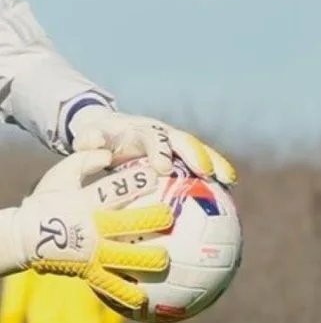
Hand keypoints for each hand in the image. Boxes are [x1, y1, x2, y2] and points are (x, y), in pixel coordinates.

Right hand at [10, 151, 173, 311]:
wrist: (25, 236)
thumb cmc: (48, 198)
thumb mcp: (62, 173)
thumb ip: (86, 160)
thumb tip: (109, 153)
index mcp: (85, 202)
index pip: (114, 189)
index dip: (137, 181)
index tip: (157, 174)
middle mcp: (91, 228)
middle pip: (126, 224)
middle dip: (150, 220)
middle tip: (169, 216)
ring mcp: (91, 253)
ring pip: (123, 257)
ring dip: (145, 259)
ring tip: (165, 259)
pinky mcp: (89, 272)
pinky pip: (109, 285)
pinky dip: (126, 293)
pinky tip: (144, 297)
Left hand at [70, 107, 236, 186]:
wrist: (112, 128)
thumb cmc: (100, 137)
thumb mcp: (90, 136)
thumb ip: (89, 140)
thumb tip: (90, 144)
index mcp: (140, 129)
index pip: (152, 137)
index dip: (159, 150)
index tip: (163, 168)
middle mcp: (161, 132)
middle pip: (183, 140)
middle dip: (196, 153)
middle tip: (207, 171)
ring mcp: (173, 142)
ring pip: (198, 149)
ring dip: (214, 162)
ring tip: (229, 180)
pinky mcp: (180, 154)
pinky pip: (201, 163)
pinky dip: (214, 173)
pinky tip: (227, 195)